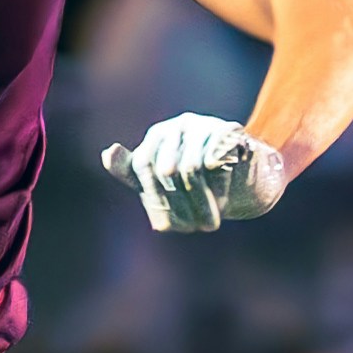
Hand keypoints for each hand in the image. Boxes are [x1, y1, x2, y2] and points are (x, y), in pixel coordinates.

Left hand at [98, 114, 292, 236]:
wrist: (244, 174)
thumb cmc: (196, 180)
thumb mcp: (159, 182)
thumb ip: (130, 171)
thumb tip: (108, 153)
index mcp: (158, 136)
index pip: (144, 165)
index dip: (154, 198)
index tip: (164, 226)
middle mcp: (179, 125)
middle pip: (166, 168)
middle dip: (178, 203)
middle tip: (191, 227)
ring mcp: (205, 126)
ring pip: (190, 167)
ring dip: (200, 200)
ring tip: (209, 221)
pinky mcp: (231, 134)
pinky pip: (216, 163)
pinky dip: (218, 189)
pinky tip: (222, 204)